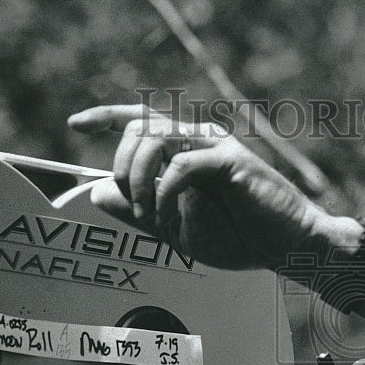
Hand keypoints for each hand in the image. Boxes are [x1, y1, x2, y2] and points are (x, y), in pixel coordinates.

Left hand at [68, 104, 329, 269]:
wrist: (289, 247)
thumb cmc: (243, 237)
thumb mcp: (178, 228)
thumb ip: (140, 210)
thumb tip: (98, 192)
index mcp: (188, 150)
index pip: (141, 121)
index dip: (105, 117)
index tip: (75, 124)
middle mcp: (200, 140)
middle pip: (140, 126)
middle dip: (122, 166)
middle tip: (130, 204)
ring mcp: (215, 147)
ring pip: (156, 138)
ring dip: (138, 180)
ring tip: (148, 216)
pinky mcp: (230, 160)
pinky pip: (181, 166)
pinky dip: (163, 195)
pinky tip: (168, 220)